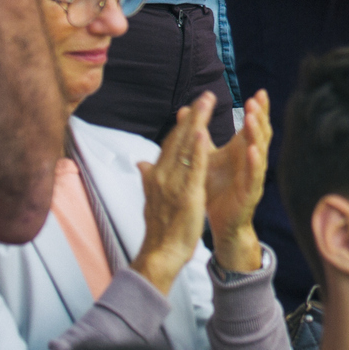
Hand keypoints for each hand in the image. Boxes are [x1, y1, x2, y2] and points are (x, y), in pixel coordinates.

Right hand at [133, 92, 214, 294]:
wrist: (160, 253)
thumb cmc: (160, 228)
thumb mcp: (152, 198)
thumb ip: (148, 178)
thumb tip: (141, 163)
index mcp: (157, 175)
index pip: (170, 143)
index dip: (183, 123)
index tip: (194, 106)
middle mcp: (162, 175)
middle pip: (178, 139)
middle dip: (193, 115)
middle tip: (206, 95)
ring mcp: (172, 184)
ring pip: (184, 147)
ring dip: (196, 123)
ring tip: (207, 103)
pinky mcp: (185, 194)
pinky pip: (191, 168)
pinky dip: (196, 150)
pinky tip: (202, 133)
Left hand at [205, 89, 270, 272]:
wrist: (218, 223)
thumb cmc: (215, 189)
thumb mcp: (204, 157)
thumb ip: (198, 135)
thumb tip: (183, 111)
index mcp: (241, 151)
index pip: (253, 126)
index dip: (258, 110)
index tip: (258, 92)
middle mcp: (251, 161)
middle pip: (260, 134)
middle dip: (260, 116)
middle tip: (256, 99)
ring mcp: (252, 177)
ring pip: (260, 151)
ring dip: (257, 134)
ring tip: (252, 118)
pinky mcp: (249, 193)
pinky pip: (254, 176)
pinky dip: (254, 162)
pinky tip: (253, 150)